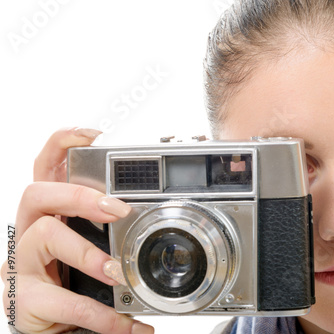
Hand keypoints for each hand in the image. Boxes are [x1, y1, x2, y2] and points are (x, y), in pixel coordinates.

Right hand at [2, 128, 153, 333]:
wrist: (55, 326)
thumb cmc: (75, 279)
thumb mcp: (93, 245)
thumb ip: (111, 227)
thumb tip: (154, 214)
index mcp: (51, 213)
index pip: (46, 166)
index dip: (63, 144)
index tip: (93, 136)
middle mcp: (30, 231)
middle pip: (37, 193)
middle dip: (79, 195)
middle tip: (116, 210)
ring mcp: (23, 264)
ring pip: (43, 236)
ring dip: (87, 253)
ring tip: (116, 271)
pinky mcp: (24, 299)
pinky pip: (62, 300)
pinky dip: (100, 313)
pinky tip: (124, 322)